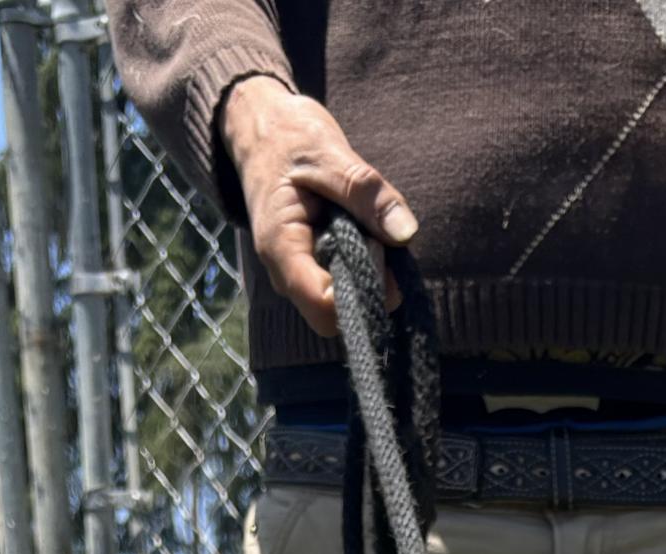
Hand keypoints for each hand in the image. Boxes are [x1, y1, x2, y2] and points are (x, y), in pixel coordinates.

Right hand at [219, 75, 416, 337]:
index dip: (362, 293)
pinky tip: (361, 229)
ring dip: (367, 272)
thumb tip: (406, 234)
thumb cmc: (287, 136)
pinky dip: (363, 262)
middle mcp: (286, 273)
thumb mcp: (328, 153)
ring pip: (342, 302)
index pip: (325, 307)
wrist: (258, 127)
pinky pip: (343, 283)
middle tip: (375, 233)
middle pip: (336, 314)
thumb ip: (366, 193)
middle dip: (367, 284)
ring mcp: (297, 273)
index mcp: (282, 248)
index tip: (381, 252)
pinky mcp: (311, 267)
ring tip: (364, 223)